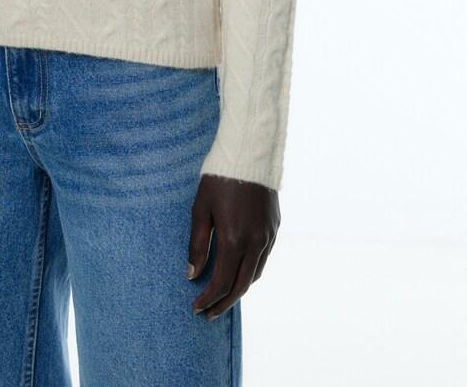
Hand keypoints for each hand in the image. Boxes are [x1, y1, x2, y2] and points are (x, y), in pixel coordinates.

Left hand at [187, 175, 279, 318]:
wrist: (250, 153)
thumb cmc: (219, 178)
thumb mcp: (201, 208)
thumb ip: (197, 244)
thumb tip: (192, 274)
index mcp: (234, 239)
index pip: (222, 282)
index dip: (208, 299)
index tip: (195, 307)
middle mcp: (255, 243)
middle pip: (241, 286)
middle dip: (223, 303)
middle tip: (208, 313)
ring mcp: (268, 236)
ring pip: (255, 275)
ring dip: (238, 290)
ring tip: (222, 296)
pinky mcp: (275, 228)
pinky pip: (263, 259)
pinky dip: (250, 272)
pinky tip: (239, 272)